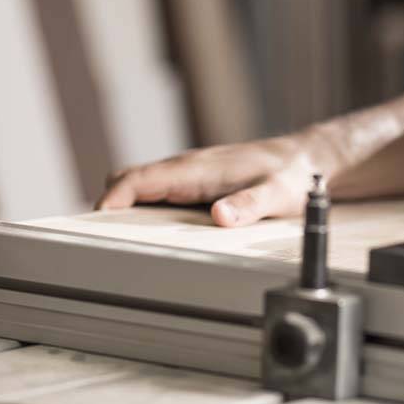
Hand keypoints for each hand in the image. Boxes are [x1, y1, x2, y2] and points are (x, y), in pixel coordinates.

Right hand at [97, 130, 340, 226]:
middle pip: (131, 180)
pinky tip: (151, 237)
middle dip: (109, 204)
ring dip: (125, 208)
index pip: (140, 177)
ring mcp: (190, 176)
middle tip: (97, 239)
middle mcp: (188, 168)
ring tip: (115, 243)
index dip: (114, 197)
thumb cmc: (293, 175)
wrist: (308, 160)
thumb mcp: (276, 193)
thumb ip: (249, 205)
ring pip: (142, 187)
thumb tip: (220, 216)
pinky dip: (143, 210)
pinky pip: (159, 194)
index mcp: (197, 168)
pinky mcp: (197, 185)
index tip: (95, 221)